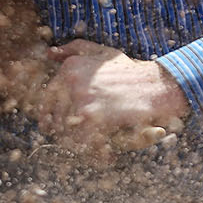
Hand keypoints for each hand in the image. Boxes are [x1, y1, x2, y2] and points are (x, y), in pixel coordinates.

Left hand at [36, 39, 190, 152]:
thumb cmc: (129, 71)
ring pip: (64, 130)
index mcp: (70, 68)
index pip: (48, 97)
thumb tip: (49, 53)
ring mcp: (81, 100)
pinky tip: (100, 153)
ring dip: (73, 143)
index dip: (47, 115)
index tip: (51, 126)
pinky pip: (79, 140)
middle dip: (61, 130)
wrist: (155, 86)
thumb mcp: (101, 52)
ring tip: (85, 147)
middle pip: (55, 116)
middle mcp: (71, 81)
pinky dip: (88, 150)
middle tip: (70, 140)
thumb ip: (74, 49)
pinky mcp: (92, 117)